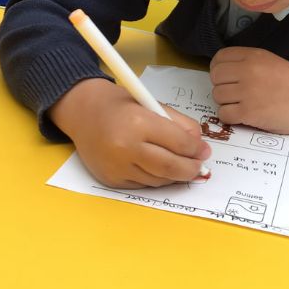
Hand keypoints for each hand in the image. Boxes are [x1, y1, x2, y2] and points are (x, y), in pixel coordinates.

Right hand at [48, 78, 211, 188]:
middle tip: (200, 166)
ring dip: (175, 175)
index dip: (196, 149)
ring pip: (158, 180)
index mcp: (139, 121)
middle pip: (170, 167)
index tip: (205, 150)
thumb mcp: (152, 104)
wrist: (83, 113)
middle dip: (191, 169)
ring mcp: (117, 166)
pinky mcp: (111, 180)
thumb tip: (199, 146)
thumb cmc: (121, 105)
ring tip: (183, 167)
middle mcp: (126, 146)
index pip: (178, 142)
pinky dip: (156, 179)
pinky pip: (142, 185)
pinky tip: (160, 169)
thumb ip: (178, 123)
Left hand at [210, 47, 288, 135]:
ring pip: (217, 96)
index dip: (218, 68)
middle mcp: (247, 71)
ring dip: (226, 102)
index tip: (226, 78)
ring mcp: (247, 92)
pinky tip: (243, 116)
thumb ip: (248, 61)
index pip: (219, 58)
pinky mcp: (248, 112)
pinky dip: (230, 117)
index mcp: (253, 56)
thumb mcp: (271, 61)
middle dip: (222, 86)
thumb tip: (223, 70)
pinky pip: (224, 114)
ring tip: (242, 105)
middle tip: (234, 94)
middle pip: (215, 77)